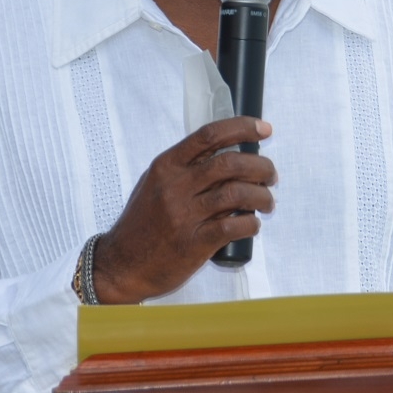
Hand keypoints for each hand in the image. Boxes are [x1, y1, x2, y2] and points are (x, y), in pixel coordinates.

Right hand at [92, 116, 275, 303]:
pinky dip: (251, 223)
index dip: (242, 127)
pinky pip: (232, 227)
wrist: (122, 264)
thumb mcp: (155, 185)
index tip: (264, 129)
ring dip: (261, 196)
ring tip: (267, 202)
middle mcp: (175, 186)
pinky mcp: (193, 243)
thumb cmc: (142, 223)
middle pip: (229, 163)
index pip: (209, 135)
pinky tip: (253, 224)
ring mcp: (184, 215)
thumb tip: (229, 155)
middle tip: (271, 175)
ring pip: (236, 193)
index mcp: (166, 166)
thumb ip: (186, 169)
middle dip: (260, 165)